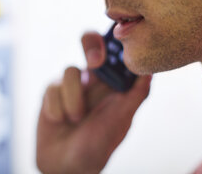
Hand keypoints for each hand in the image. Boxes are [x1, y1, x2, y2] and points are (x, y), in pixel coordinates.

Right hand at [36, 31, 151, 173]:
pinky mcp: (51, 92)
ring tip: (74, 120)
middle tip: (95, 61)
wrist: (65, 166)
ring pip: (70, 70)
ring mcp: (71, 84)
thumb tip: (150, 72)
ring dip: (73, 99)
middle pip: (89, 42)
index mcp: (113, 83)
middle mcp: (92, 79)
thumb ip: (135, 96)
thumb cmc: (98, 145)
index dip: (115, 41)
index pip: (115, 51)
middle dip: (91, 44)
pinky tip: (59, 121)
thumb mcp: (120, 122)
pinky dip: (57, 108)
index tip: (118, 44)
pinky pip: (52, 88)